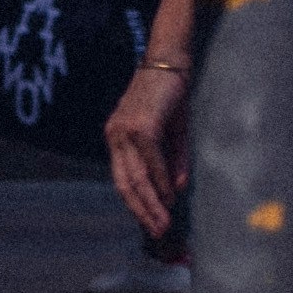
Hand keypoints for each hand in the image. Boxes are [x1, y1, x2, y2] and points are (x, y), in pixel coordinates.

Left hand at [105, 56, 189, 246]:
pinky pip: (151, 161)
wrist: (170, 60)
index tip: (150, 223)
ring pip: (136, 177)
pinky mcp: (142, 126)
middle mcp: (115, 136)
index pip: (123, 178)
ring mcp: (126, 131)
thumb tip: (176, 190)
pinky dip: (160, 181)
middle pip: (126, 183)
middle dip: (142, 210)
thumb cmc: (171, 94)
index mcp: (117, 138)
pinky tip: (170, 195)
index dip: (136, 203)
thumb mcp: (173, 131)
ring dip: (151, 202)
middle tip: (158, 232)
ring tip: (164, 222)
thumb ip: (172, 160)